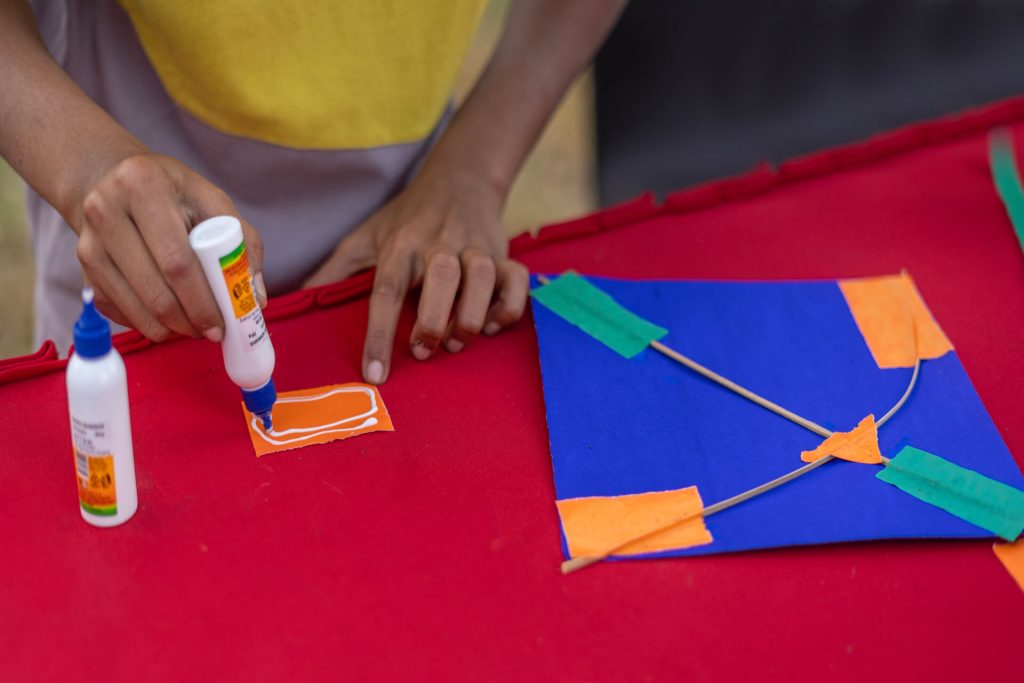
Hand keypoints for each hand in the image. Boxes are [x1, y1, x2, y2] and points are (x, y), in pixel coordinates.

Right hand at [74, 153, 265, 341]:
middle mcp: (106, 212)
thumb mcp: (212, 201)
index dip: (202, 301)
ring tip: (196, 327)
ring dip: (171, 329)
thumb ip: (243, 243)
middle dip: (190, 321)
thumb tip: (256, 298)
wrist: (110, 183)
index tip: (223, 323)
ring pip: (136, 308)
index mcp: (143, 186)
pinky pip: (120, 313)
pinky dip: (150, 324)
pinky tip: (169, 316)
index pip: (177, 261)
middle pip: (156, 290)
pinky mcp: (83, 270)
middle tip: (213, 332)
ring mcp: (88, 244)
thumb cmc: (173, 193)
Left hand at [304, 165, 528, 384]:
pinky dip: (509, 308)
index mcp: (400, 244)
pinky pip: (517, 281)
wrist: (460, 179)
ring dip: (470, 316)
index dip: (378, 335)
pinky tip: (491, 325)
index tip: (373, 374)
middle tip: (422, 351)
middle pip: (439, 279)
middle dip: (432, 321)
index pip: (385, 291)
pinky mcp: (503, 253)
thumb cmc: (406, 218)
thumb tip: (297, 303)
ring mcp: (474, 247)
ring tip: (457, 343)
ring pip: (481, 277)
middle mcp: (438, 243)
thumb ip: (334, 272)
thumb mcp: (365, 236)